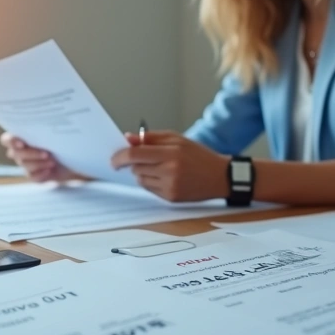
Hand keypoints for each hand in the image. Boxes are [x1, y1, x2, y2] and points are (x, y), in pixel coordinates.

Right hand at [0, 133, 80, 182]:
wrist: (72, 158)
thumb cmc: (60, 141)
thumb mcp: (52, 135)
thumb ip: (43, 132)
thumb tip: (44, 126)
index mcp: (20, 138)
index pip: (6, 140)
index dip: (11, 141)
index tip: (22, 143)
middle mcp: (20, 152)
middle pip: (15, 154)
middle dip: (31, 153)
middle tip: (47, 153)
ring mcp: (26, 165)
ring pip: (25, 165)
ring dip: (39, 163)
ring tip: (53, 161)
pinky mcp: (33, 175)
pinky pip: (32, 176)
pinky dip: (41, 173)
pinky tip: (50, 170)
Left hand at [110, 130, 228, 201]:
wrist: (220, 176)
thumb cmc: (199, 155)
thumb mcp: (177, 139)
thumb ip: (151, 137)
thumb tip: (128, 138)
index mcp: (171, 153)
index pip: (135, 155)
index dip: (120, 157)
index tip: (114, 159)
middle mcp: (169, 171)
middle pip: (135, 168)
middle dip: (134, 163)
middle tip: (144, 159)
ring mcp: (170, 186)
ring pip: (140, 180)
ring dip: (142, 173)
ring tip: (159, 167)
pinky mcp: (171, 197)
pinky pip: (149, 189)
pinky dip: (151, 182)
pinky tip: (165, 177)